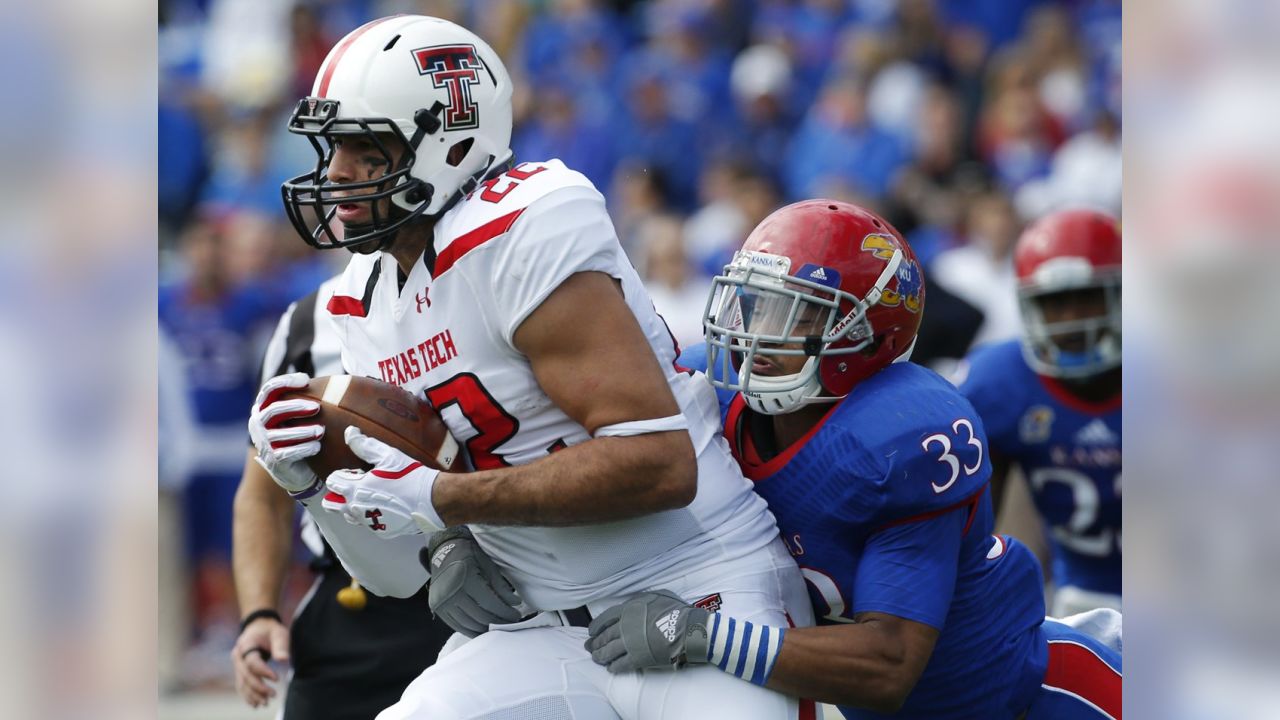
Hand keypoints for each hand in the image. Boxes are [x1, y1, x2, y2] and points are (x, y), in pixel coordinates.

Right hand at [231, 616, 289, 707]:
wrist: (258, 626)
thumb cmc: (270, 630)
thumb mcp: (278, 633)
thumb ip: (280, 646)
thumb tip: (284, 660)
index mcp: (246, 645)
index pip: (252, 662)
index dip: (263, 672)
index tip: (277, 679)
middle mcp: (238, 656)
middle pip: (245, 675)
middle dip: (259, 687)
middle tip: (273, 695)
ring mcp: (236, 664)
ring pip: (242, 683)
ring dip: (253, 694)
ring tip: (265, 703)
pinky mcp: (239, 671)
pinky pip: (241, 685)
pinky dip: (247, 695)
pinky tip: (255, 704)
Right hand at [248, 372, 322, 494]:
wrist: (298, 470)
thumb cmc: (301, 436)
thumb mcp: (301, 416)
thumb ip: (308, 400)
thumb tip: (336, 384)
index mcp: (265, 408)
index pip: (270, 389)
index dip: (286, 382)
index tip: (306, 380)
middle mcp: (259, 424)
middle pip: (273, 410)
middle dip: (295, 407)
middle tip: (316, 407)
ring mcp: (264, 443)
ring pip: (280, 434)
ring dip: (302, 431)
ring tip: (321, 431)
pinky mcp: (273, 460)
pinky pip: (287, 453)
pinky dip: (303, 449)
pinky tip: (317, 447)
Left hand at [322, 426, 444, 536]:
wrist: (431, 500)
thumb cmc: (410, 476)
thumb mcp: (387, 455)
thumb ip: (364, 445)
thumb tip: (349, 432)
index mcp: (354, 489)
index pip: (331, 482)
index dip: (342, 474)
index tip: (357, 471)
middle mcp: (356, 509)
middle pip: (330, 504)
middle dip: (337, 494)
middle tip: (356, 486)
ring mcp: (368, 522)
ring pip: (348, 515)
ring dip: (353, 505)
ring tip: (373, 495)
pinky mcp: (381, 531)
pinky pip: (368, 523)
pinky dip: (372, 514)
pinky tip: (387, 505)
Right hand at [419, 526, 523, 636]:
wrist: (445, 550)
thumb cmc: (470, 555)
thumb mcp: (488, 566)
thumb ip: (501, 586)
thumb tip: (514, 604)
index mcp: (466, 579)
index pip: (490, 604)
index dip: (505, 613)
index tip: (517, 616)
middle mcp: (451, 592)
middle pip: (480, 616)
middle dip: (499, 622)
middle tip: (511, 623)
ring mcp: (442, 602)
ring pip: (469, 624)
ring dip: (486, 629)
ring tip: (498, 627)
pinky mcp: (437, 608)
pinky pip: (456, 625)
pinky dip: (471, 630)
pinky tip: (482, 629)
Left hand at [585, 590, 711, 672]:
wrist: (686, 629)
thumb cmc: (675, 609)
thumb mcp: (656, 595)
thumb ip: (641, 600)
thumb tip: (636, 602)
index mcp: (628, 610)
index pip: (604, 618)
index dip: (596, 626)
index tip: (591, 631)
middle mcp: (624, 627)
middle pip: (604, 636)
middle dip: (595, 643)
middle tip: (589, 647)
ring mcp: (629, 644)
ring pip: (608, 651)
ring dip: (600, 656)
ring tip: (596, 658)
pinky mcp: (637, 659)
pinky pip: (620, 664)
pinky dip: (613, 667)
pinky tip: (610, 668)